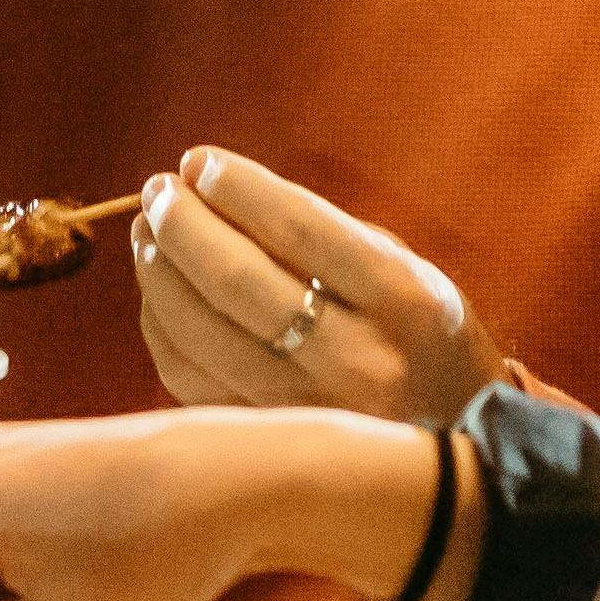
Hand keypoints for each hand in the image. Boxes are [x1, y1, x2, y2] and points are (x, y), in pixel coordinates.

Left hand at [136, 146, 501, 425]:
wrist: (452, 431)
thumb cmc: (414, 326)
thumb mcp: (398, 265)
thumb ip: (317, 230)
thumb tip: (208, 184)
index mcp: (403, 299)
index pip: (299, 228)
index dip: (236, 186)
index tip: (199, 160)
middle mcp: (359, 360)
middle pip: (238, 281)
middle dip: (182, 224)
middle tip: (159, 189)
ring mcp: (311, 410)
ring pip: (200, 333)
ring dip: (158, 270)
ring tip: (147, 229)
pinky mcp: (272, 439)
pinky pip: (188, 376)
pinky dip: (161, 324)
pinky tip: (160, 287)